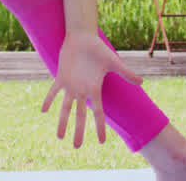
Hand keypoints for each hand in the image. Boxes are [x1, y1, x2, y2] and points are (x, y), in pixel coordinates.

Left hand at [40, 32, 143, 147]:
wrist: (83, 38)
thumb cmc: (99, 49)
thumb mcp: (113, 62)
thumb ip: (126, 73)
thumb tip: (142, 82)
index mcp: (95, 89)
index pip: (98, 113)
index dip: (99, 127)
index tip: (101, 142)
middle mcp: (82, 90)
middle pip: (80, 115)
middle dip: (79, 131)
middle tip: (77, 147)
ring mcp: (71, 84)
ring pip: (66, 107)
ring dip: (63, 121)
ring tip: (60, 137)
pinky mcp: (61, 76)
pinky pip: (54, 91)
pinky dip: (49, 99)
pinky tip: (44, 110)